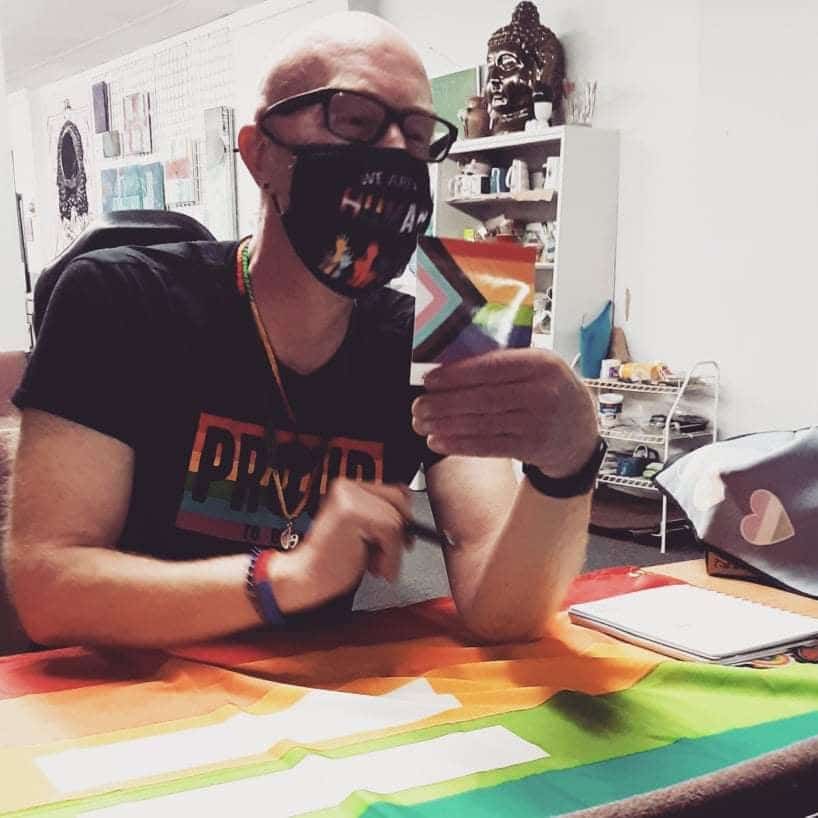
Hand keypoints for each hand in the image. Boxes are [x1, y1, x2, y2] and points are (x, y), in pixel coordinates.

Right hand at [269, 479, 412, 612]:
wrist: (304, 577)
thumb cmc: (331, 560)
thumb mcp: (361, 531)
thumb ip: (379, 516)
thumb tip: (408, 508)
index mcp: (347, 487)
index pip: (392, 491)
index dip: (403, 515)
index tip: (404, 536)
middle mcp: (346, 487)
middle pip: (397, 500)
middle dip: (401, 531)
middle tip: (391, 555)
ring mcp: (347, 498)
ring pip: (395, 519)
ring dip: (393, 550)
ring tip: (376, 565)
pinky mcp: (351, 513)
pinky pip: (390, 532)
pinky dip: (390, 556)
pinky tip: (375, 568)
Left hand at [412, 349, 598, 477]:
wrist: (581, 432)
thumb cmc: (550, 391)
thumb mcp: (538, 367)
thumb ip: (503, 362)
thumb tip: (449, 364)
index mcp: (540, 364)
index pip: (491, 367)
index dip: (456, 374)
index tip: (430, 380)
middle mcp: (541, 393)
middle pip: (482, 398)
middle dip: (443, 403)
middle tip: (418, 406)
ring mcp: (538, 423)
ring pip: (481, 423)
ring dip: (445, 425)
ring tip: (422, 423)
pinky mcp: (532, 448)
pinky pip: (487, 446)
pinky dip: (459, 445)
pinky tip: (438, 442)